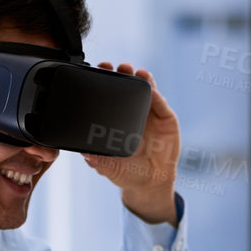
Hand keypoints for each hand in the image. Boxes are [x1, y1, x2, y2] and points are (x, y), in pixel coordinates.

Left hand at [83, 63, 179, 225]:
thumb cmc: (127, 172)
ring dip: (142, 79)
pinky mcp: (166, 119)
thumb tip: (83, 152)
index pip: (109, 94)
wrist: (151, 183)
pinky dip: (157, 97)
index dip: (104, 81)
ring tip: (138, 72)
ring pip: (146, 90)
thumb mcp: (108, 167)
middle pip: (128, 86)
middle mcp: (132, 111)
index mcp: (115, 118)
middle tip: (119, 67)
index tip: (98, 70)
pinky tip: (152, 92)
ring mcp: (150, 113)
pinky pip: (162, 105)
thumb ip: (97, 160)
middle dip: (123, 73)